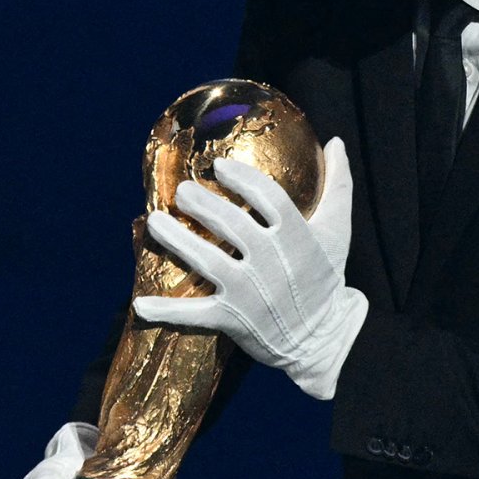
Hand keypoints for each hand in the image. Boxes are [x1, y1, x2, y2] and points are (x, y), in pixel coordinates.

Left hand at [134, 136, 367, 398]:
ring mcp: (249, 291)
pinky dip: (166, 313)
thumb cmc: (325, 277)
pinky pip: (195, 314)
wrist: (323, 337)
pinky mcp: (232, 318)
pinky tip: (140, 305)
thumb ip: (338, 186)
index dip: (242, 179)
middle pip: (230, 224)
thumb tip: (337, 142)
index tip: (220, 167)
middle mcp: (271, 261)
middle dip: (202, 204)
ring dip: (176, 239)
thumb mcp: (338, 231)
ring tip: (155, 220)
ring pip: (206, 261)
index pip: (268, 197)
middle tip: (181, 191)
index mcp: (297, 236)